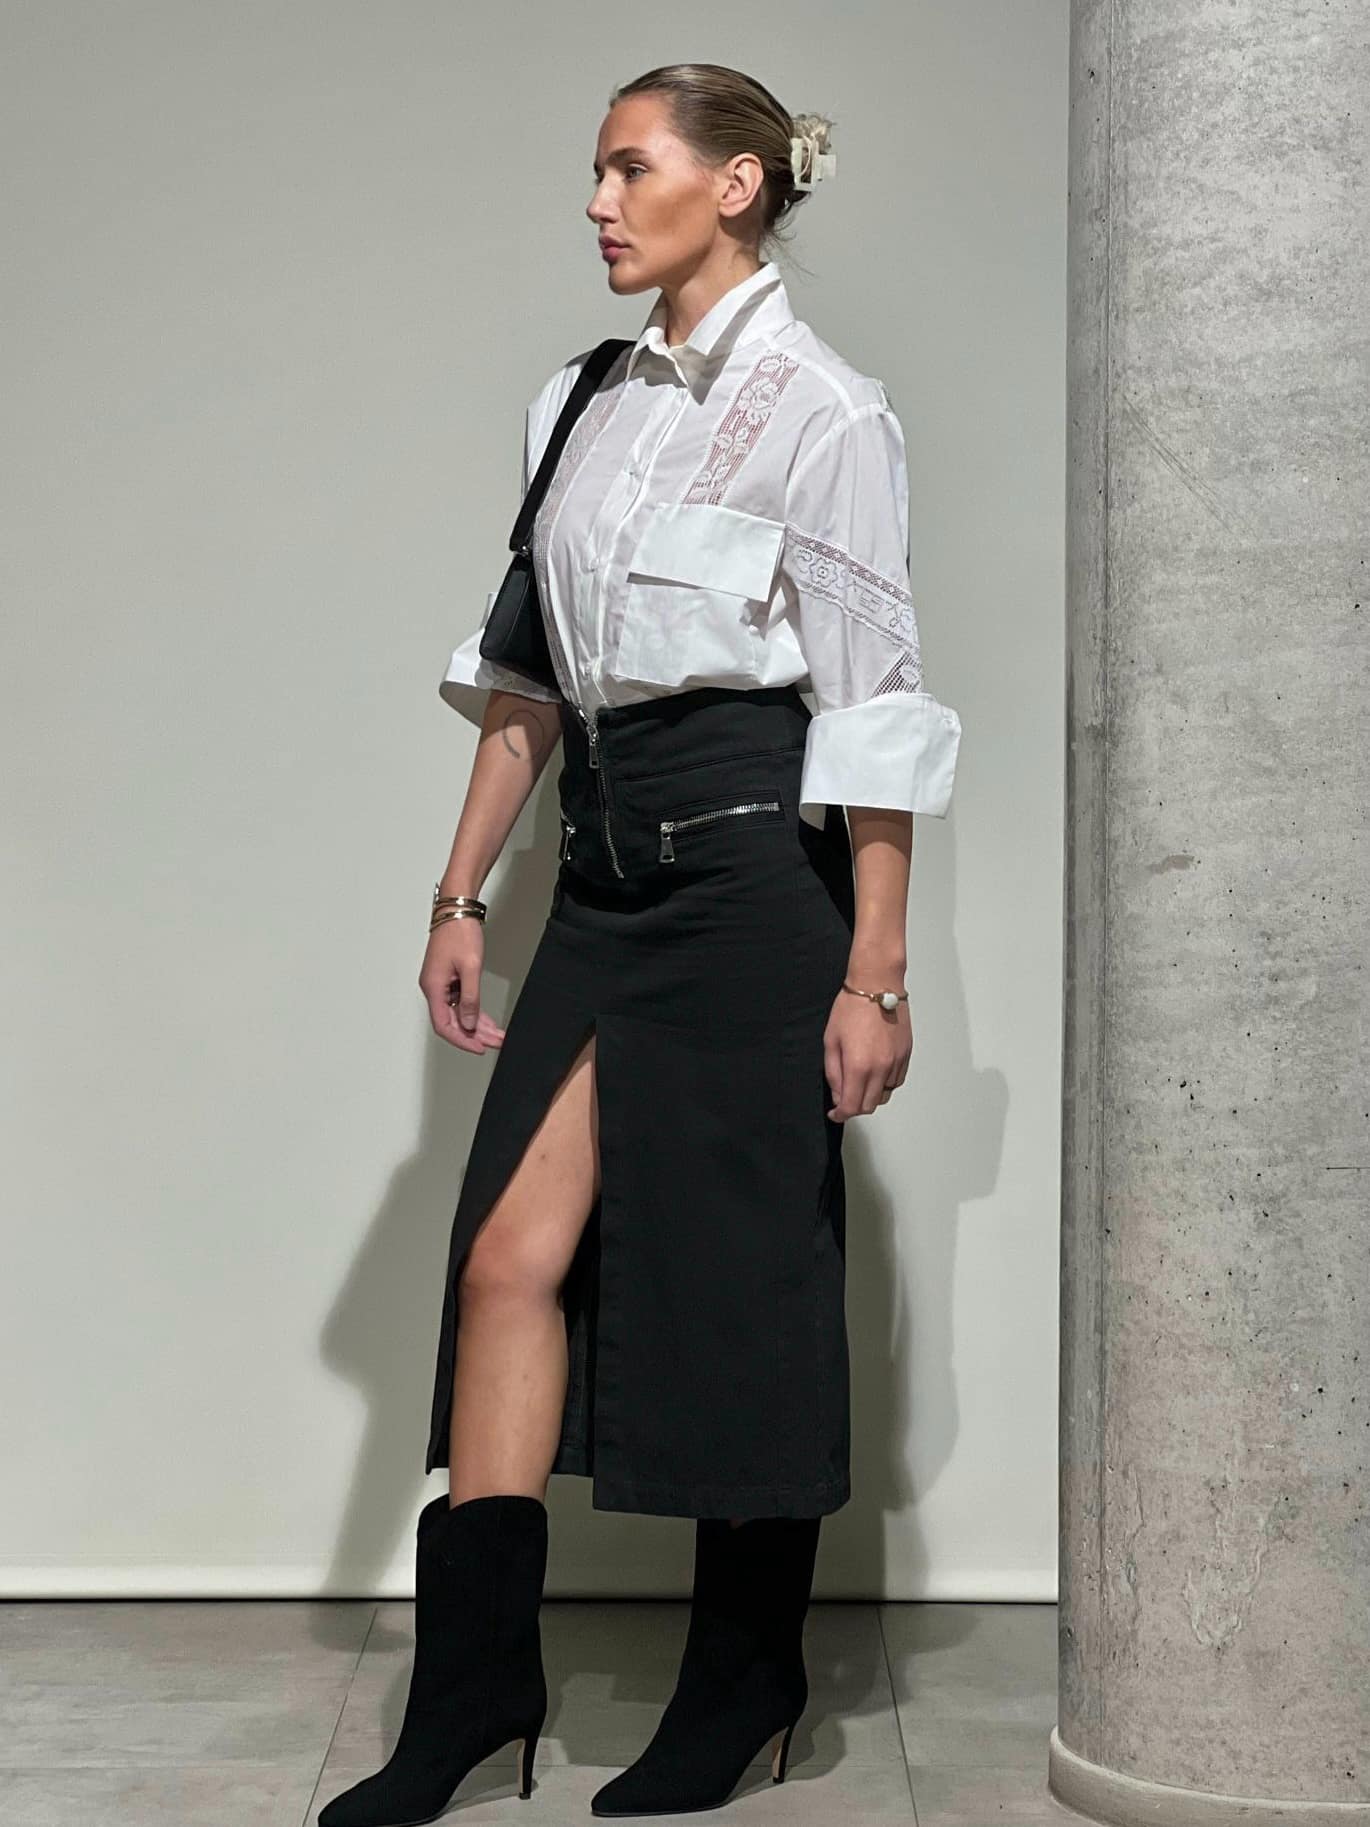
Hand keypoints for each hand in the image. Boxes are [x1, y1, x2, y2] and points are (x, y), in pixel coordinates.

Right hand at [419, 917, 506, 1052]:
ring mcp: (441, 984)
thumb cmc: (459, 933)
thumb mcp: (470, 967)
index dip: (462, 1040)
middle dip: (474, 1035)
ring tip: (495, 1035)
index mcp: (433, 987)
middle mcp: (433, 988)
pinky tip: (486, 1021)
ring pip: (457, 1013)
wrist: (457, 910)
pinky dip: (474, 1011)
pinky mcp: (448, 978)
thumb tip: (469, 1023)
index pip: (443, 1026)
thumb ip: (470, 998)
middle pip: (451, 1022)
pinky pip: (460, 1002)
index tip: (479, 1048)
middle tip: (495, 1042)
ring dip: (476, 1025)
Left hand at [822, 986, 911, 1120]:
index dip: (841, 1115)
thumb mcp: (831, 1041)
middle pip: (870, 1106)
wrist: (878, 985)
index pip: (851, 1106)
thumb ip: (833, 1072)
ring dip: (871, 1096)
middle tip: (844, 1099)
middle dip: (855, 1108)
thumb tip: (838, 1095)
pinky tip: (875, 1073)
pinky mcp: (906, 1055)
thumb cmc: (851, 1008)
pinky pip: (896, 1081)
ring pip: (885, 1096)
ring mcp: (896, 1062)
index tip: (835, 1114)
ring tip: (860, 1083)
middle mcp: (881, 1069)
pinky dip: (885, 1085)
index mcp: (858, 1066)